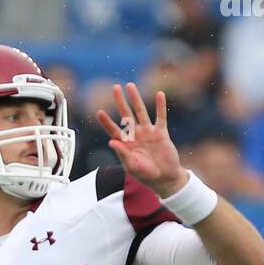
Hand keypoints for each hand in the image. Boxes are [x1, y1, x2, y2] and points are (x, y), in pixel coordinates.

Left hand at [96, 82, 185, 197]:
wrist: (165, 178)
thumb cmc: (146, 175)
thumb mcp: (132, 166)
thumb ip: (122, 154)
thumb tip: (111, 142)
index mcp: (126, 144)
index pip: (114, 130)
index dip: (106, 122)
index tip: (99, 112)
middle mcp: (136, 135)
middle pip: (126, 115)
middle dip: (120, 102)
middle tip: (115, 88)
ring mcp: (148, 132)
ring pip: (141, 112)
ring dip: (136, 99)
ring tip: (131, 86)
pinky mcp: (161, 133)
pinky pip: (161, 117)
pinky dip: (160, 106)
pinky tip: (159, 94)